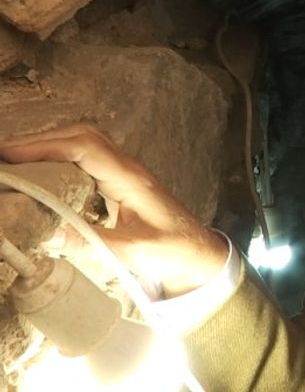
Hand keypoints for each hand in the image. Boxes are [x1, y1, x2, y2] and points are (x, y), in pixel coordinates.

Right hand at [0, 124, 227, 296]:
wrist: (198, 254)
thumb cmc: (173, 251)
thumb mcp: (133, 252)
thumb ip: (93, 242)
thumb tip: (48, 233)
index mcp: (131, 179)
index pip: (85, 149)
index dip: (47, 146)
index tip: (11, 154)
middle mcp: (127, 168)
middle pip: (83, 137)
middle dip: (42, 140)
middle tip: (5, 154)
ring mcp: (125, 172)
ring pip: (86, 143)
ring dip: (51, 144)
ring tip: (15, 158)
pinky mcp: (121, 182)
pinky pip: (88, 157)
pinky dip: (62, 155)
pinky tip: (42, 169)